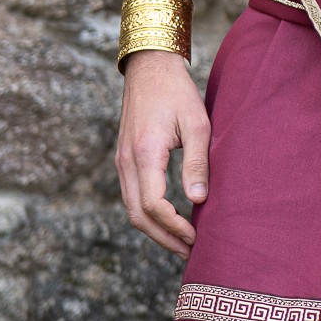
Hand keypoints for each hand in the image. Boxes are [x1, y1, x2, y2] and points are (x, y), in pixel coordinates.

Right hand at [115, 50, 211, 260]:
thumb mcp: (197, 124)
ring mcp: (121, 161)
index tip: (197, 237)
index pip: (155, 205)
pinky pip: (131, 197)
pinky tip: (168, 220)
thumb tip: (199, 200)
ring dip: (155, 230)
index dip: (175, 227)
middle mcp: (126, 162)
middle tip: (191, 252)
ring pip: (132, 209)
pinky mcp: (123, 159)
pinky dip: (147, 215)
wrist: (149, 68)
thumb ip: (196, 163)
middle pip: (139, 216)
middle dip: (164, 238)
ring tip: (182, 243)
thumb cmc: (177, 93)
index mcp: (145, 153)